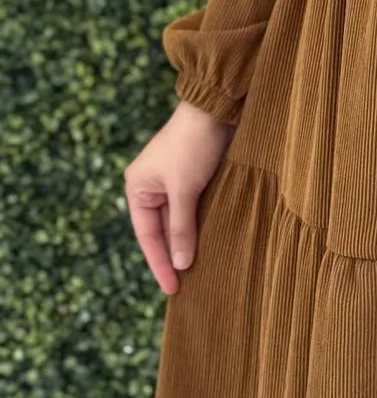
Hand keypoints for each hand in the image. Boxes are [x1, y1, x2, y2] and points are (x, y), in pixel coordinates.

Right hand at [122, 99, 234, 294]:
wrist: (216, 108)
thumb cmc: (193, 145)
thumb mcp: (185, 189)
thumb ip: (182, 227)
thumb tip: (182, 264)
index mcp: (138, 188)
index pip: (148, 236)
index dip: (160, 264)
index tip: (172, 289)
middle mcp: (151, 186)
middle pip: (162, 231)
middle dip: (174, 255)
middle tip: (185, 287)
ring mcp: (172, 181)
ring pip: (179, 221)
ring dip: (188, 242)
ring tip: (198, 273)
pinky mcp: (193, 177)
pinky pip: (193, 209)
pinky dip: (199, 226)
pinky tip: (208, 244)